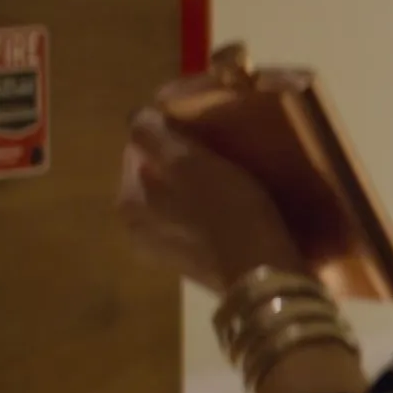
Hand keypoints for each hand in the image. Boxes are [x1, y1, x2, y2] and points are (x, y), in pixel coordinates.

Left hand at [116, 79, 304, 297]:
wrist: (265, 275)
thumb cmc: (226, 211)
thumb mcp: (189, 162)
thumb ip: (154, 134)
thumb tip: (138, 116)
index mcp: (127, 201)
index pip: (136, 148)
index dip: (165, 130)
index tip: (199, 124)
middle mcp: (136, 228)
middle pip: (155, 174)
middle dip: (180, 159)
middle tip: (218, 148)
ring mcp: (164, 251)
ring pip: (176, 198)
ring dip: (196, 184)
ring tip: (230, 174)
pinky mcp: (195, 265)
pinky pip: (196, 221)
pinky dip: (209, 209)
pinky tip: (234, 207)